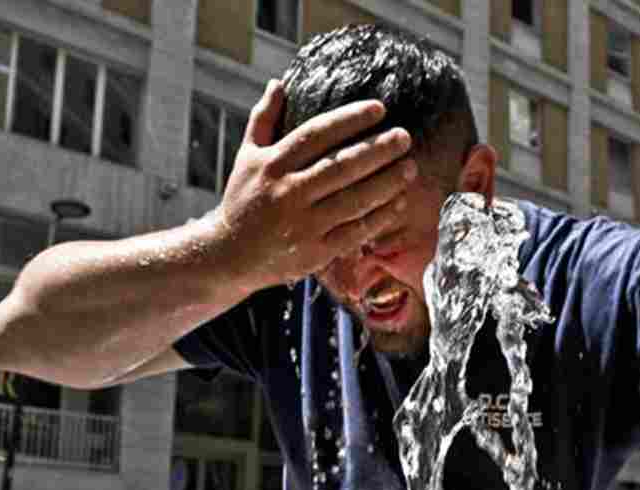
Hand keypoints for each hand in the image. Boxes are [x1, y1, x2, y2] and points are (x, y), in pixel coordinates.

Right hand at [210, 79, 417, 290]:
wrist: (228, 255)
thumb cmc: (243, 199)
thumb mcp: (246, 156)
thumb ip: (263, 119)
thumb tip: (278, 83)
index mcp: (272, 164)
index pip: (316, 134)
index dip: (349, 119)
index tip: (379, 109)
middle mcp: (288, 192)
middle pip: (341, 166)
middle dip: (378, 150)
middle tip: (405, 137)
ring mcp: (303, 224)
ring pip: (353, 200)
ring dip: (386, 183)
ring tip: (410, 168)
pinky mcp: (315, 252)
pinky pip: (354, 231)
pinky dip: (379, 217)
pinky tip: (398, 202)